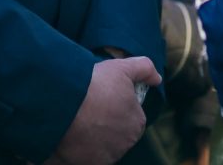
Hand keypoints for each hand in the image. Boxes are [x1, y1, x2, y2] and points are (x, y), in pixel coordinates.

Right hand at [45, 56, 160, 164]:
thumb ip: (144, 69)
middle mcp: (127, 142)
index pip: (131, 116)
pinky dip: (82, 148)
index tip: (102, 98)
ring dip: (94, 136)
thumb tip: (157, 78)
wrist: (65, 106)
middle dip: (107, 123)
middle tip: (89, 108)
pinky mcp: (92, 163)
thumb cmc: (95, 86)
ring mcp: (110, 155)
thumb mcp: (121, 68)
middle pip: (118, 132)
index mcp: (137, 122)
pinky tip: (72, 134)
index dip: (117, 105)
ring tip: (77, 120)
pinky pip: (89, 156)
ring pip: (104, 145)